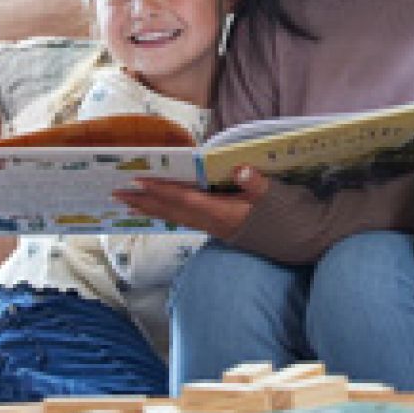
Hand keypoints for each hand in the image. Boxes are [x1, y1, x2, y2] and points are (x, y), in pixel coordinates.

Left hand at [115, 165, 270, 241]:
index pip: (184, 199)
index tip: (138, 181)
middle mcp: (212, 222)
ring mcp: (213, 227)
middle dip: (144, 202)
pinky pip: (184, 220)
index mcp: (221, 212)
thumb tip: (240, 170)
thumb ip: (256, 184)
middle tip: (117, 194)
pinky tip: (160, 210)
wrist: (296, 242)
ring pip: (175, 217)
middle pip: (171, 211)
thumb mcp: (275, 196)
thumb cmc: (285, 216)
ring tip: (129, 203)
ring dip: (151, 209)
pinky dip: (167, 213)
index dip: (160, 190)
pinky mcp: (217, 227)